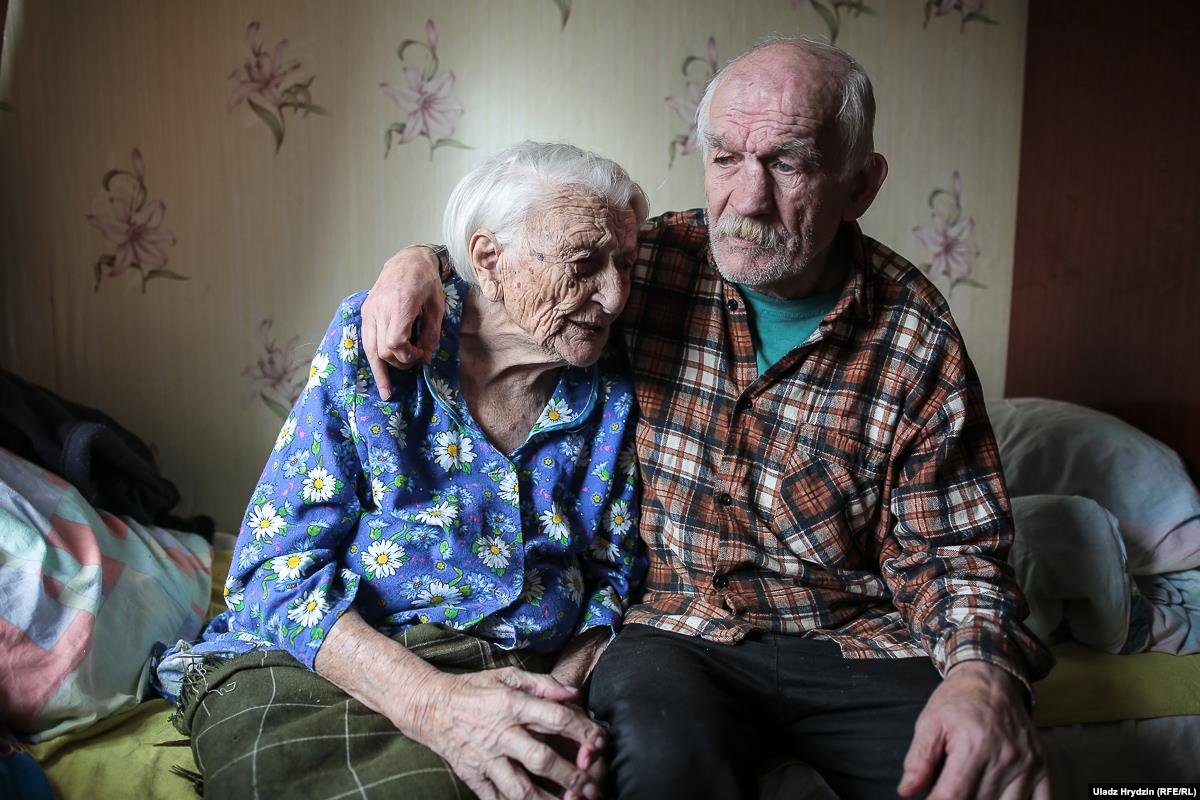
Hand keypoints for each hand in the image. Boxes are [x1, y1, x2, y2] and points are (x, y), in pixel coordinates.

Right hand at [360, 246, 445, 399]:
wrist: (408, 261)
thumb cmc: (426, 282)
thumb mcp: (436, 307)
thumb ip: (431, 334)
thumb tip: (425, 359)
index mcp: (399, 305)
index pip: (394, 343)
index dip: (408, 356)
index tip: (421, 354)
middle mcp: (379, 309)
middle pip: (382, 349)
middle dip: (400, 362)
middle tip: (416, 360)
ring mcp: (369, 311)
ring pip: (369, 349)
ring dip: (380, 371)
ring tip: (386, 392)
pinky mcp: (366, 313)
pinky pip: (366, 341)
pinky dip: (373, 359)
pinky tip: (380, 376)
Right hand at [405, 666, 606, 799]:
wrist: (430, 706)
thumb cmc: (474, 690)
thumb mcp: (507, 676)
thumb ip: (542, 684)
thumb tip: (573, 692)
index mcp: (511, 705)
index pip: (555, 718)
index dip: (583, 730)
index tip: (600, 742)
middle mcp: (500, 733)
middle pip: (541, 759)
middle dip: (571, 775)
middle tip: (592, 786)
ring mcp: (485, 758)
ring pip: (519, 788)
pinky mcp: (472, 775)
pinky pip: (495, 799)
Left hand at [899, 661, 1048, 799]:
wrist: (992, 678)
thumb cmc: (958, 700)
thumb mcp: (930, 722)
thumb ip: (919, 759)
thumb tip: (907, 791)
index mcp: (973, 745)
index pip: (953, 795)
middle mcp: (1005, 757)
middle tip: (950, 791)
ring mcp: (1027, 764)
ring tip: (973, 793)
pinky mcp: (1042, 766)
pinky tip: (1002, 799)